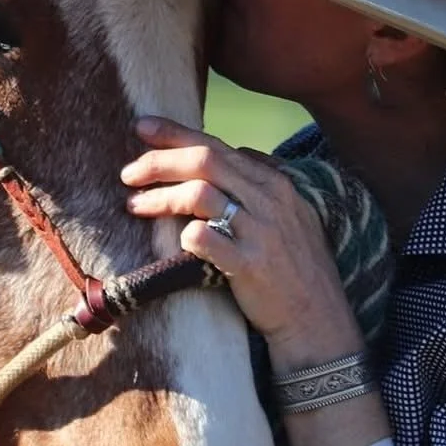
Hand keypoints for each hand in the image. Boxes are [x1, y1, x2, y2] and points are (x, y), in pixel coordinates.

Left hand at [121, 116, 363, 370]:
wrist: (317, 317)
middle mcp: (268, 200)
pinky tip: (172, 240)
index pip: (217, 145)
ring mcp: (259, 232)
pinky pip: (203, 238)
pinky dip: (182, 234)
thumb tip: (236, 151)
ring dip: (159, 197)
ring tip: (135, 206)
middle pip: (203, 161)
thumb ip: (263, 182)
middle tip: (128, 173)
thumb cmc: (297, 266)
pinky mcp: (249, 265)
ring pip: (198, 194)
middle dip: (159, 161)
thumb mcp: (292, 213)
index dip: (175, 133)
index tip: (142, 128)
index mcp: (274, 183)